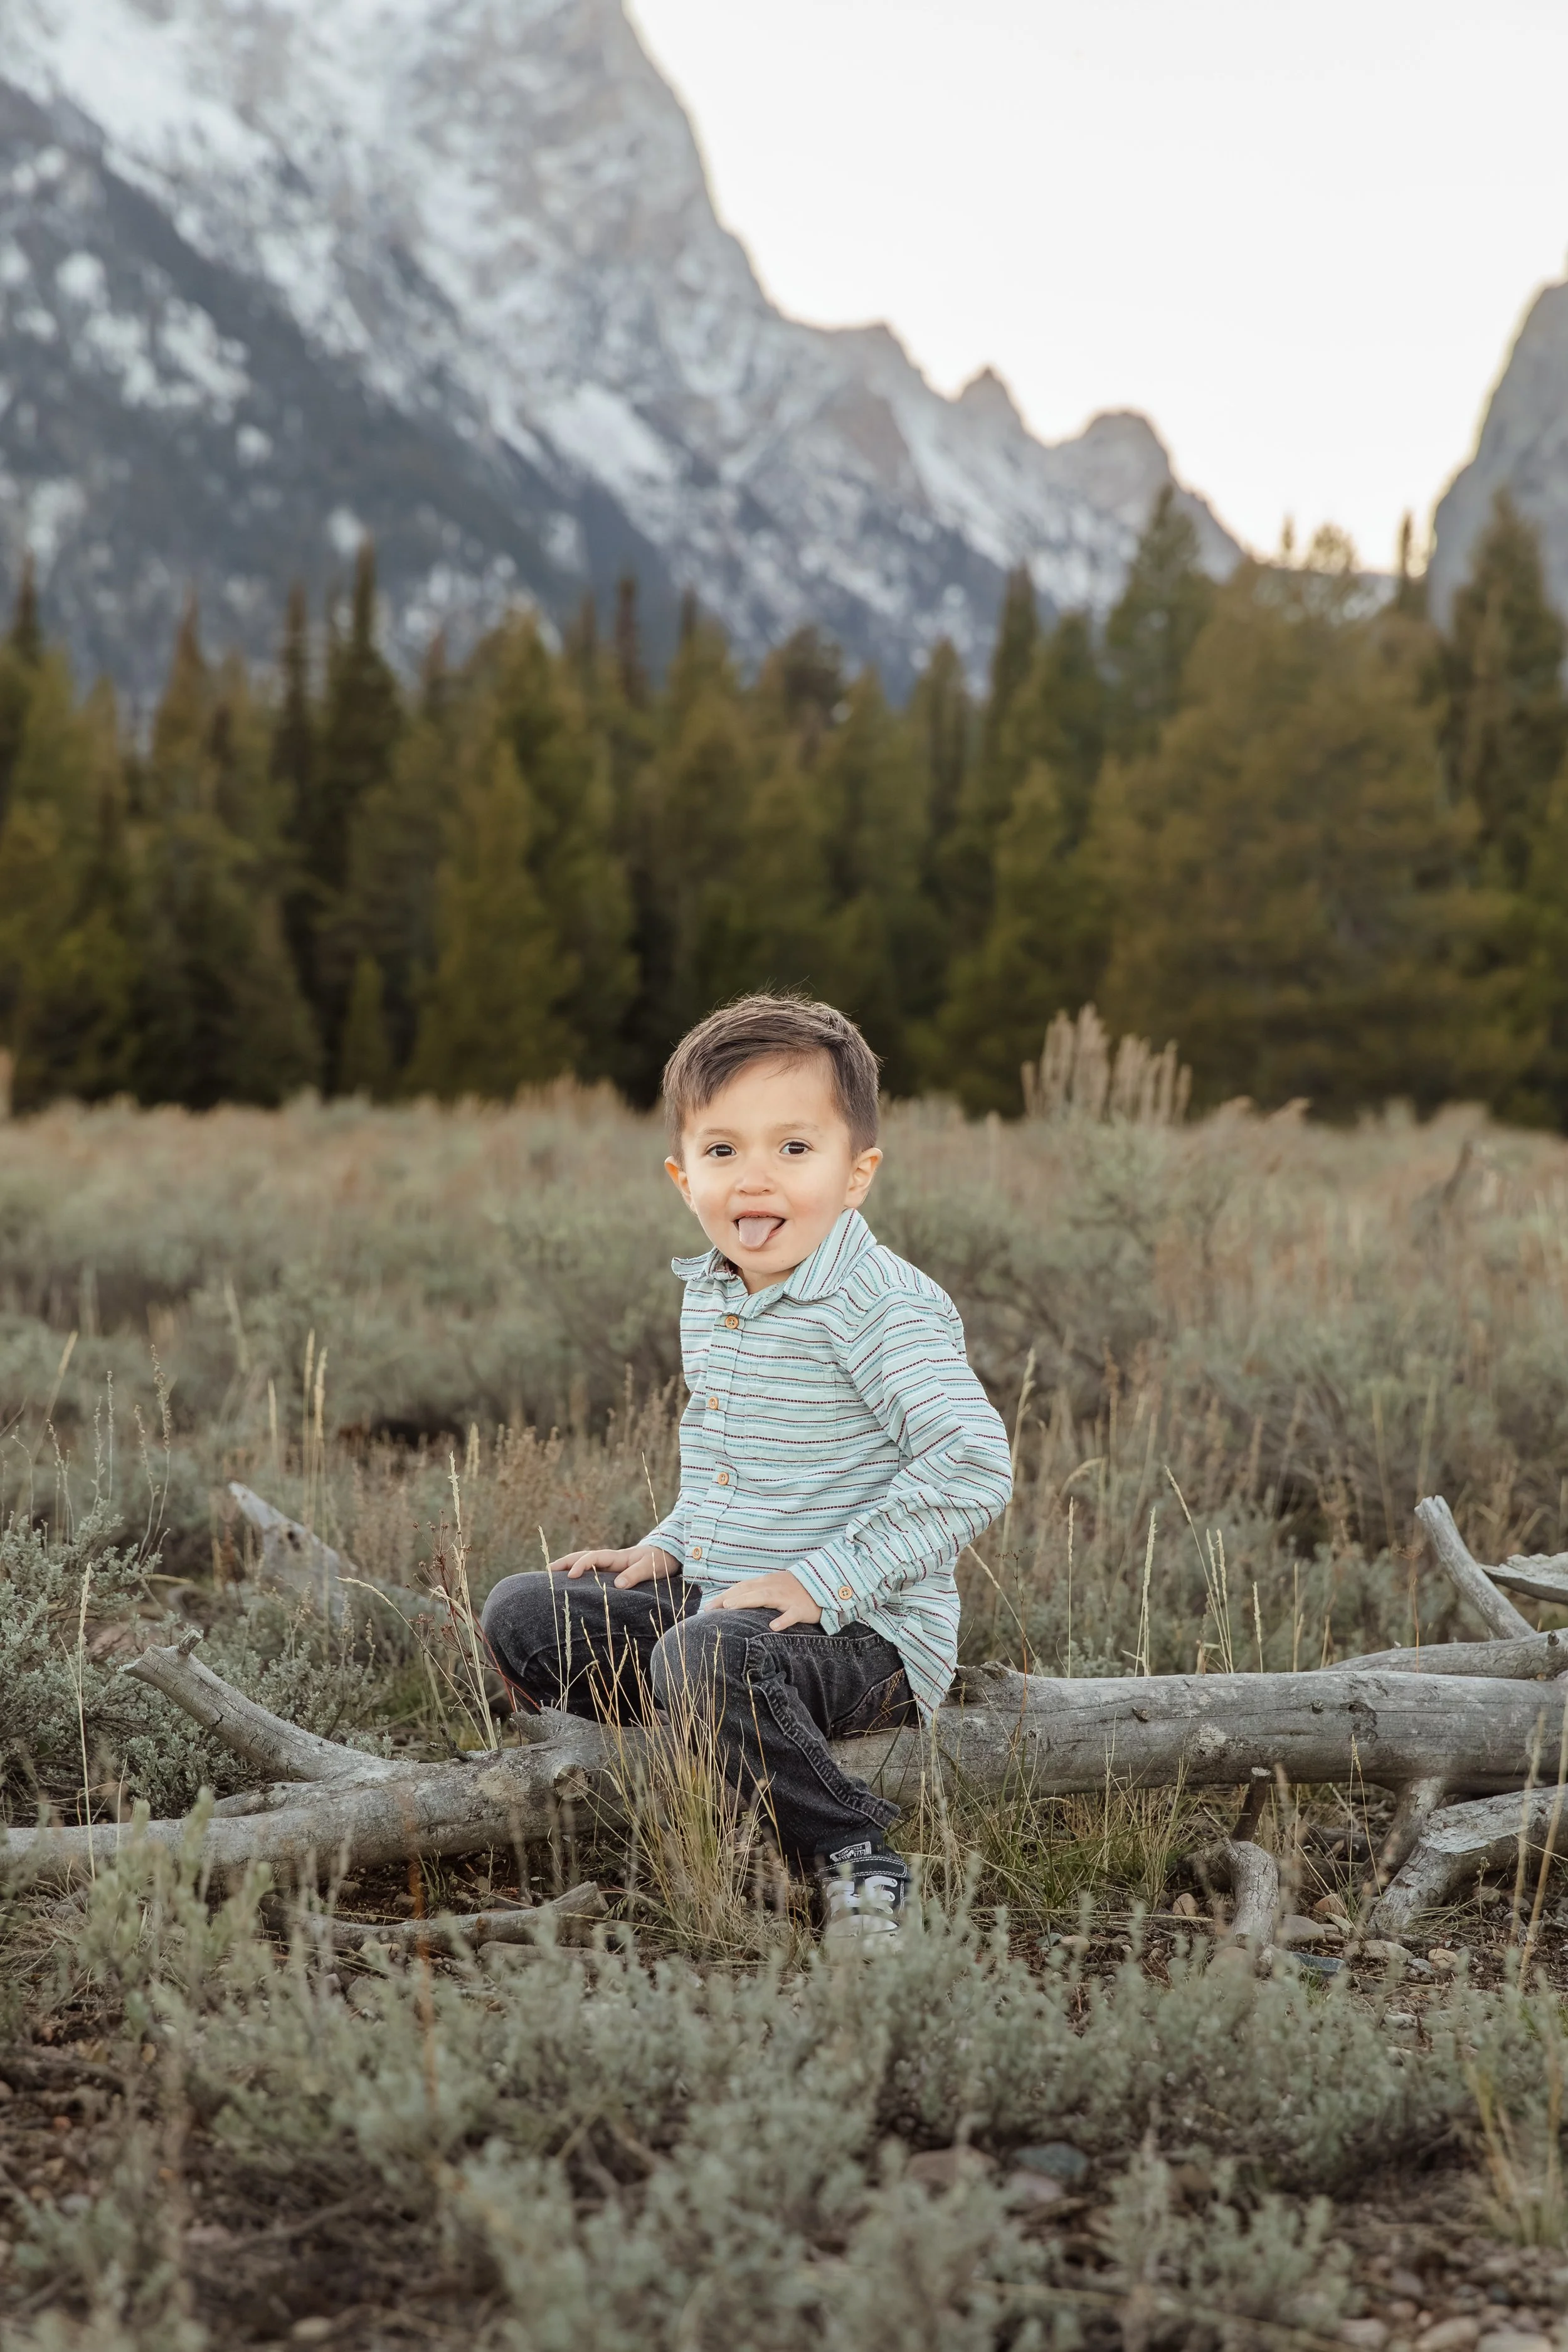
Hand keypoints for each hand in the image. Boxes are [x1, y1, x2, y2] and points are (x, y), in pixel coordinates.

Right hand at [548, 1544, 679, 1589]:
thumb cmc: (661, 1561)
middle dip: (565, 1562)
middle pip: (584, 1557)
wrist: (672, 1555)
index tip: (570, 1576)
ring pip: (587, 1563)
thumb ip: (635, 1575)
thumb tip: (617, 1585)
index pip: (593, 1557)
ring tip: (552, 1576)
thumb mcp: (650, 1568)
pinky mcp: (616, 1573)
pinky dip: (581, 1574)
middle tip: (547, 1571)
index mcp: (618, 1557)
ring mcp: (612, 1566)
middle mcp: (612, 1560)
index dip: (580, 1565)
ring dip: (570, 1566)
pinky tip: (573, 1585)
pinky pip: (594, 1572)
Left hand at [700, 1570, 822, 1631]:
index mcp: (765, 1583)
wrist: (823, 1586)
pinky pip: (791, 1614)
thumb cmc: (793, 1589)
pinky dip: (783, 1619)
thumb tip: (732, 1602)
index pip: (740, 1588)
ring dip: (746, 1601)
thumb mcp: (773, 1587)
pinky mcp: (800, 1608)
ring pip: (765, 1597)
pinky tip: (774, 1626)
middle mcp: (773, 1587)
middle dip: (727, 1598)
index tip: (706, 1608)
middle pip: (747, 1591)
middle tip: (710, 1609)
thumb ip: (755, 1593)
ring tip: (730, 1607)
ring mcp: (787, 1597)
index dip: (723, 1596)